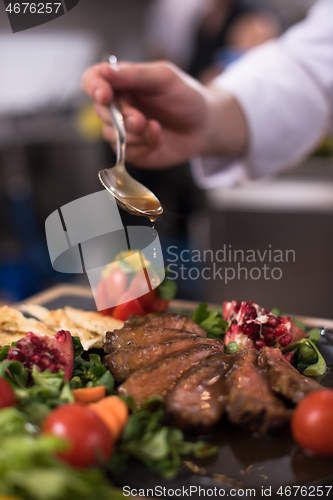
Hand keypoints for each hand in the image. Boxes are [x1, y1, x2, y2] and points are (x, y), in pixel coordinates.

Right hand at [82, 61, 246, 167]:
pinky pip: (125, 153)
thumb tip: (105, 70)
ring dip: (134, 135)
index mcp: (122, 82)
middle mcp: (117, 106)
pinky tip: (158, 139)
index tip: (104, 95)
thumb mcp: (164, 78)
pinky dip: (143, 147)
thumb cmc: (185, 97)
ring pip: (111, 135)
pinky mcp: (131, 151)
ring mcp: (122, 130)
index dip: (94, 87)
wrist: (203, 126)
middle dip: (121, 118)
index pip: (93, 80)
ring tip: (156, 128)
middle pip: (99, 111)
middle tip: (141, 120)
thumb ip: (136, 75)